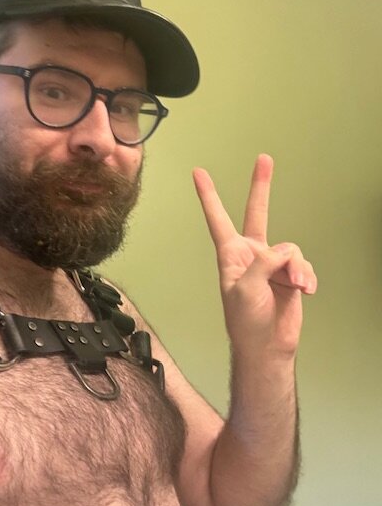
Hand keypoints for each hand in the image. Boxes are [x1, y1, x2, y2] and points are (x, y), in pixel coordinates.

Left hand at [193, 154, 316, 358]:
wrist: (268, 346)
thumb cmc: (246, 321)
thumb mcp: (245, 289)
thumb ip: (263, 263)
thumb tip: (284, 250)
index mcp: (231, 255)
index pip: (218, 219)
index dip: (208, 196)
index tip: (198, 173)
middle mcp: (251, 254)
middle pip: (257, 213)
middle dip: (261, 186)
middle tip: (264, 159)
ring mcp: (272, 264)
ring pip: (291, 249)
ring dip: (296, 268)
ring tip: (294, 287)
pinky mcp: (290, 274)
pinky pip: (303, 265)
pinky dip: (306, 276)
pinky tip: (304, 291)